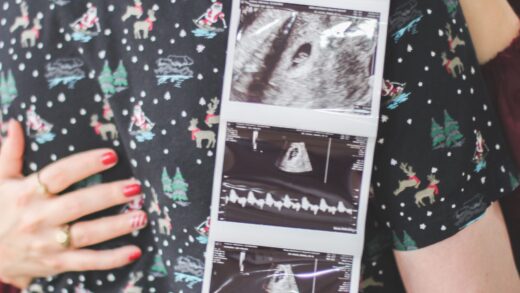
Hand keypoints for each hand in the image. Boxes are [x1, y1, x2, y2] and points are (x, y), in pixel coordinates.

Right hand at [0, 120, 147, 287]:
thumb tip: (15, 124)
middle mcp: (39, 218)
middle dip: (108, 195)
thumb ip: (9, 154)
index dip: (85, 164)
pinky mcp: (57, 263)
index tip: (111, 155)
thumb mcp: (0, 182)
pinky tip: (135, 251)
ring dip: (116, 226)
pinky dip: (112, 259)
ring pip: (87, 234)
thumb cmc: (0, 211)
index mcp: (26, 193)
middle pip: (78, 204)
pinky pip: (88, 262)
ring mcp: (49, 244)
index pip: (59, 175)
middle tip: (136, 187)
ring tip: (142, 216)